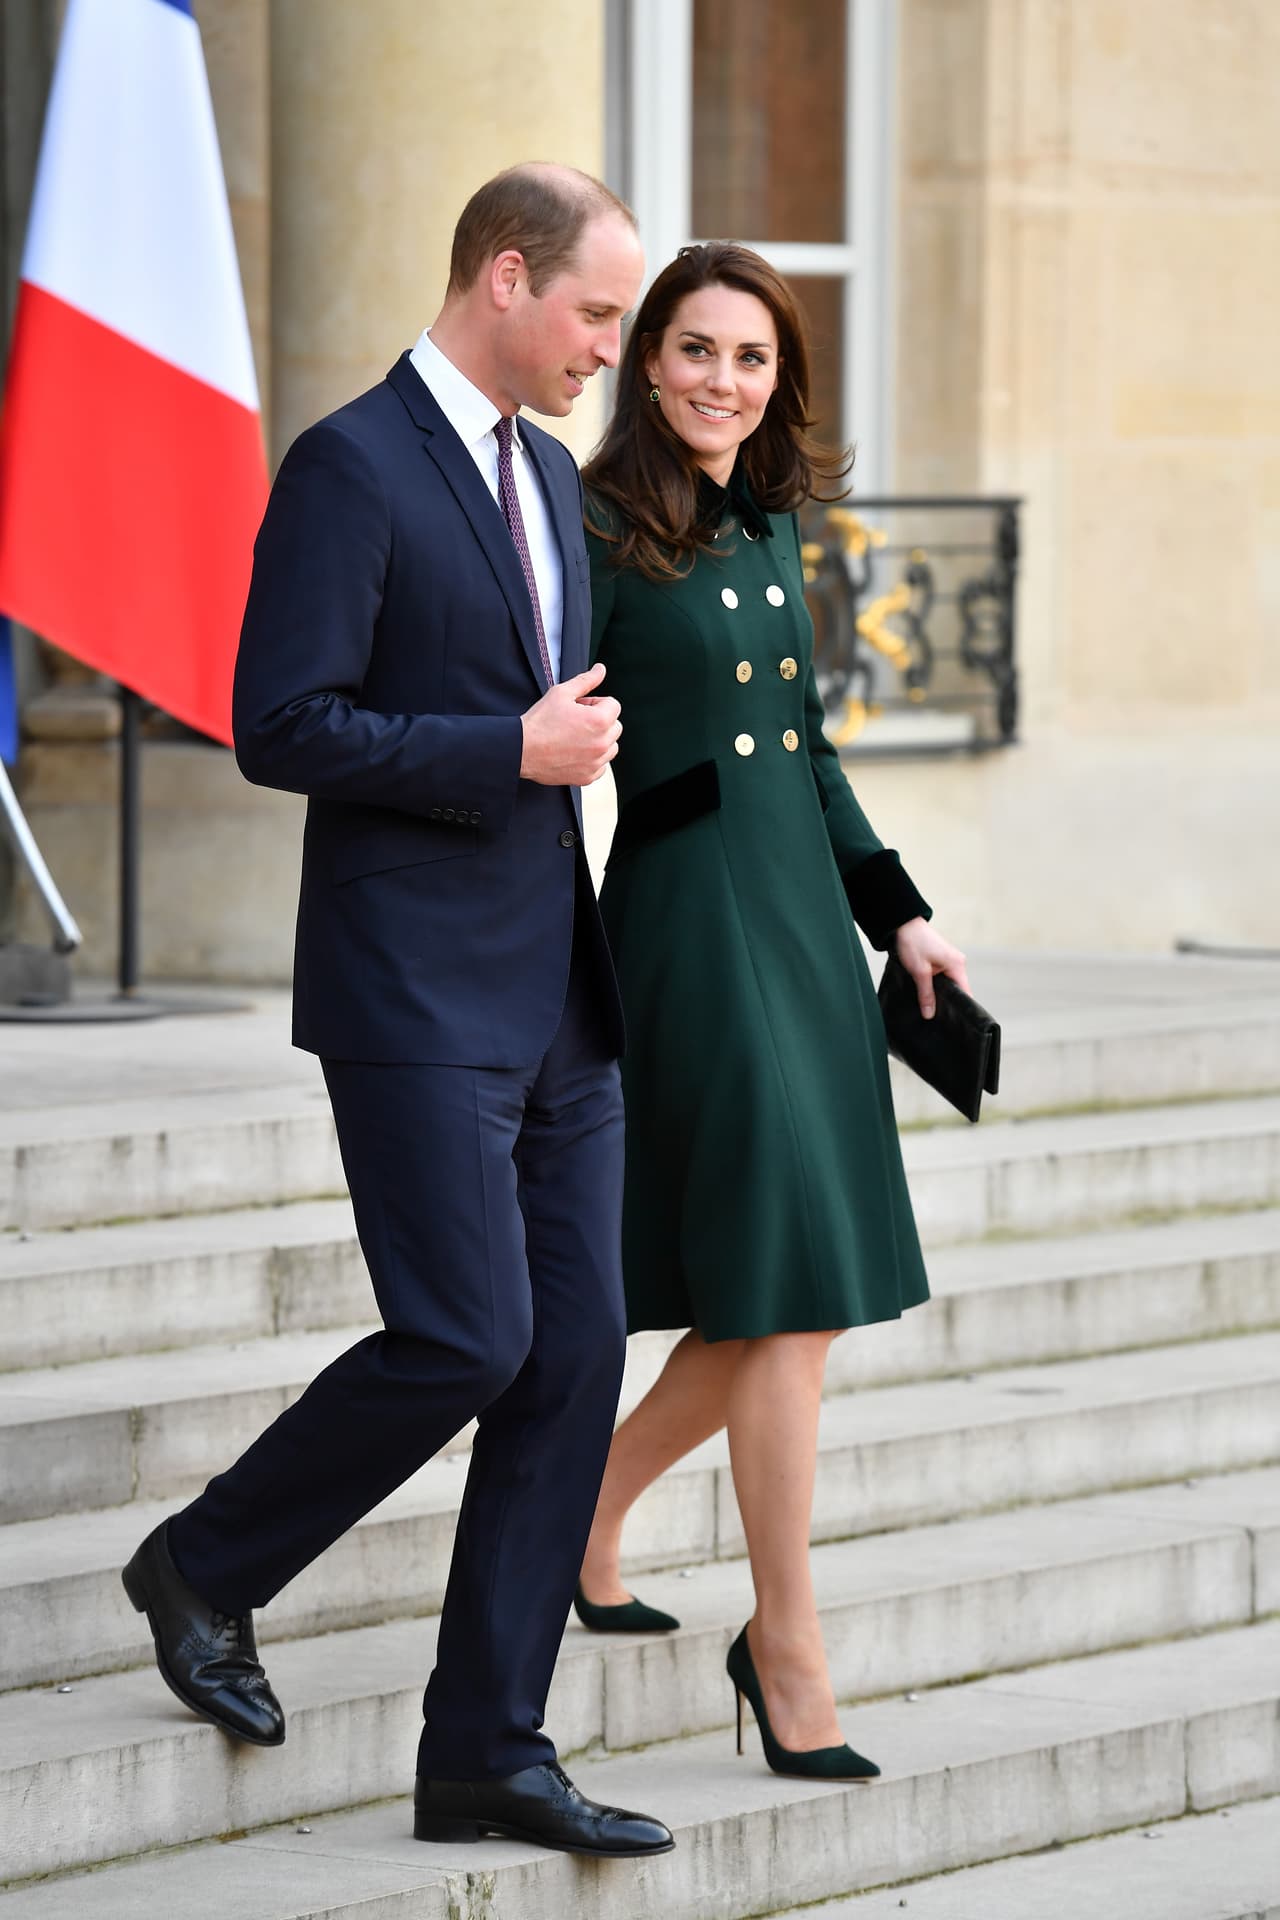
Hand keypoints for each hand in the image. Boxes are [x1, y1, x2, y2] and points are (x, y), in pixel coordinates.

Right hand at [519, 664, 621, 786]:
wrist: (521, 750)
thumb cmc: (540, 721)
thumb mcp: (561, 693)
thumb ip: (586, 680)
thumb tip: (601, 669)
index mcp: (600, 720)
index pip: (613, 705)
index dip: (595, 703)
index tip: (578, 708)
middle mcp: (603, 743)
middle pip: (615, 726)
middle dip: (600, 721)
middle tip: (575, 721)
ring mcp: (596, 762)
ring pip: (611, 747)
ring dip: (599, 740)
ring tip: (576, 737)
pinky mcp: (588, 777)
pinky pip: (602, 766)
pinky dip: (592, 759)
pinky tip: (574, 752)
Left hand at [893, 917, 968, 1019]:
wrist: (903, 924)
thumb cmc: (913, 942)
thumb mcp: (919, 972)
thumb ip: (926, 994)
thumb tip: (930, 1014)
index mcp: (957, 965)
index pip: (966, 993)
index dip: (960, 1008)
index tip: (954, 1022)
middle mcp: (957, 963)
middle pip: (958, 990)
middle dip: (948, 1003)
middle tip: (938, 1018)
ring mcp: (950, 961)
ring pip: (949, 985)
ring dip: (940, 994)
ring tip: (932, 1008)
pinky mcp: (942, 961)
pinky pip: (943, 978)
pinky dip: (936, 986)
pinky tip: (928, 994)